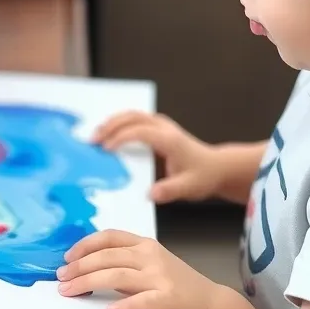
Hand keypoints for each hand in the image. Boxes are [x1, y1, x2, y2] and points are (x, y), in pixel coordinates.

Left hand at [58, 229, 216, 308]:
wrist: (210, 305)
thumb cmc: (176, 287)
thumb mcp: (152, 265)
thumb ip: (127, 263)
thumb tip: (87, 269)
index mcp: (144, 244)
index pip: (109, 236)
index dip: (84, 245)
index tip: (66, 258)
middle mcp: (150, 256)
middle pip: (107, 256)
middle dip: (79, 267)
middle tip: (61, 279)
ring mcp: (160, 276)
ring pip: (117, 275)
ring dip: (89, 283)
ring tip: (72, 292)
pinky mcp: (168, 298)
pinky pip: (141, 300)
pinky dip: (123, 305)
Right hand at [92, 111, 220, 203]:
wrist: (216, 166)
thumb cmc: (203, 177)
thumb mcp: (189, 188)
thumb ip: (170, 191)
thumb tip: (150, 194)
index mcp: (170, 140)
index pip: (140, 132)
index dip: (121, 138)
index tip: (105, 149)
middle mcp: (164, 127)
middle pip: (133, 117)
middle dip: (111, 126)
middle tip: (93, 140)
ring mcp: (162, 125)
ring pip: (133, 114)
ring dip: (113, 122)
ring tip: (95, 135)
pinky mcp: (159, 127)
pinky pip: (135, 119)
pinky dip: (119, 123)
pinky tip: (108, 134)